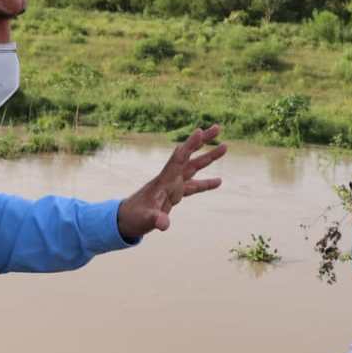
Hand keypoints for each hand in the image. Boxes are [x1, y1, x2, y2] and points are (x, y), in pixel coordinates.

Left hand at [117, 125, 226, 239]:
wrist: (126, 220)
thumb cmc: (134, 218)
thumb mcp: (145, 220)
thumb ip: (156, 219)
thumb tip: (164, 224)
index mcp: (163, 181)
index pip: (178, 159)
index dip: (189, 146)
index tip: (199, 131)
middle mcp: (170, 179)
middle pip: (189, 156)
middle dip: (202, 142)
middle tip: (217, 128)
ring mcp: (173, 185)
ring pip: (194, 167)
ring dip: (209, 157)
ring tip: (225, 146)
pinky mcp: (175, 194)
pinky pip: (194, 186)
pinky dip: (206, 183)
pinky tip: (219, 180)